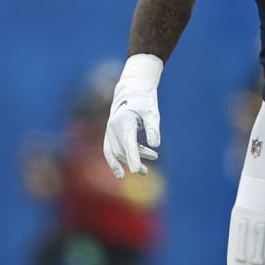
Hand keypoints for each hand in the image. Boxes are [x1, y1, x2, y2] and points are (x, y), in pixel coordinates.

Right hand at [102, 54, 162, 178]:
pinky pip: (108, 151)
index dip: (133, 157)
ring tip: (147, 170)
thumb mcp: (152, 113)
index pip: (129, 143)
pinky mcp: (109, 134)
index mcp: (124, 121)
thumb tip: (155, 145)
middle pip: (122, 149)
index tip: (137, 171)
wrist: (130, 91)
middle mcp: (113, 127)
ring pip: (116, 152)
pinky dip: (114, 162)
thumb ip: (153, 128)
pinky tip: (121, 173)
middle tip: (150, 166)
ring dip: (129, 161)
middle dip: (136, 160)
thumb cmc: (144, 102)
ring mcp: (109, 131)